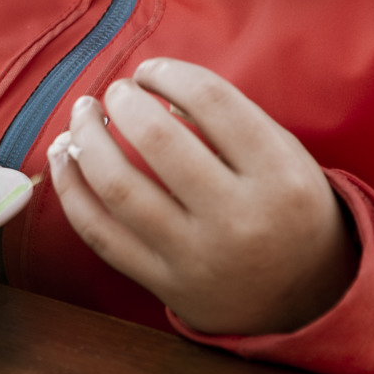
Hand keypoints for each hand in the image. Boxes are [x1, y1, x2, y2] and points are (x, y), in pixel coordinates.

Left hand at [47, 58, 356, 335]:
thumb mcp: (284, 155)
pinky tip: (64, 157)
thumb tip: (153, 92)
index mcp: (279, 175)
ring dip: (85, 138)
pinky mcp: (164, 284)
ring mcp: (197, 256)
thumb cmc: (288, 208)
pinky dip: (70, 189)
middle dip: (123, 101)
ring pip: (118, 186)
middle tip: (116, 92)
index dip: (167, 72)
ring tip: (82, 115)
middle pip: (157, 139)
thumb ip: (228, 119)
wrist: (309, 301)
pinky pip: (98, 233)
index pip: (211, 99)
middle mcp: (239, 218)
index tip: (150, 71)